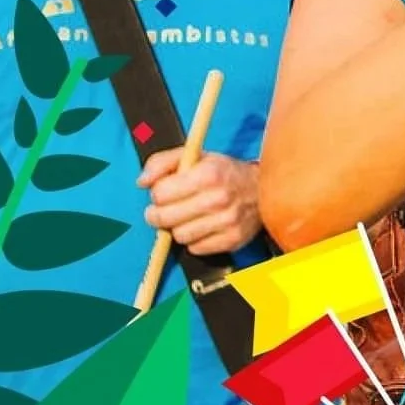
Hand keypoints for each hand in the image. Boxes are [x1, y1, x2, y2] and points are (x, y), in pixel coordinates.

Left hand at [139, 149, 261, 255]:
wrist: (263, 188)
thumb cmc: (224, 172)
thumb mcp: (196, 156)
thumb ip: (163, 162)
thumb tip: (142, 181)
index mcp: (208, 174)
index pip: (160, 194)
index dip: (159, 192)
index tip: (166, 191)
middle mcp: (218, 198)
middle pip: (164, 219)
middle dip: (160, 214)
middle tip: (166, 208)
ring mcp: (226, 221)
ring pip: (179, 236)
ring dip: (179, 227)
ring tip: (189, 216)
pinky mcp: (231, 239)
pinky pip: (195, 249)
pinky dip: (195, 239)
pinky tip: (203, 226)